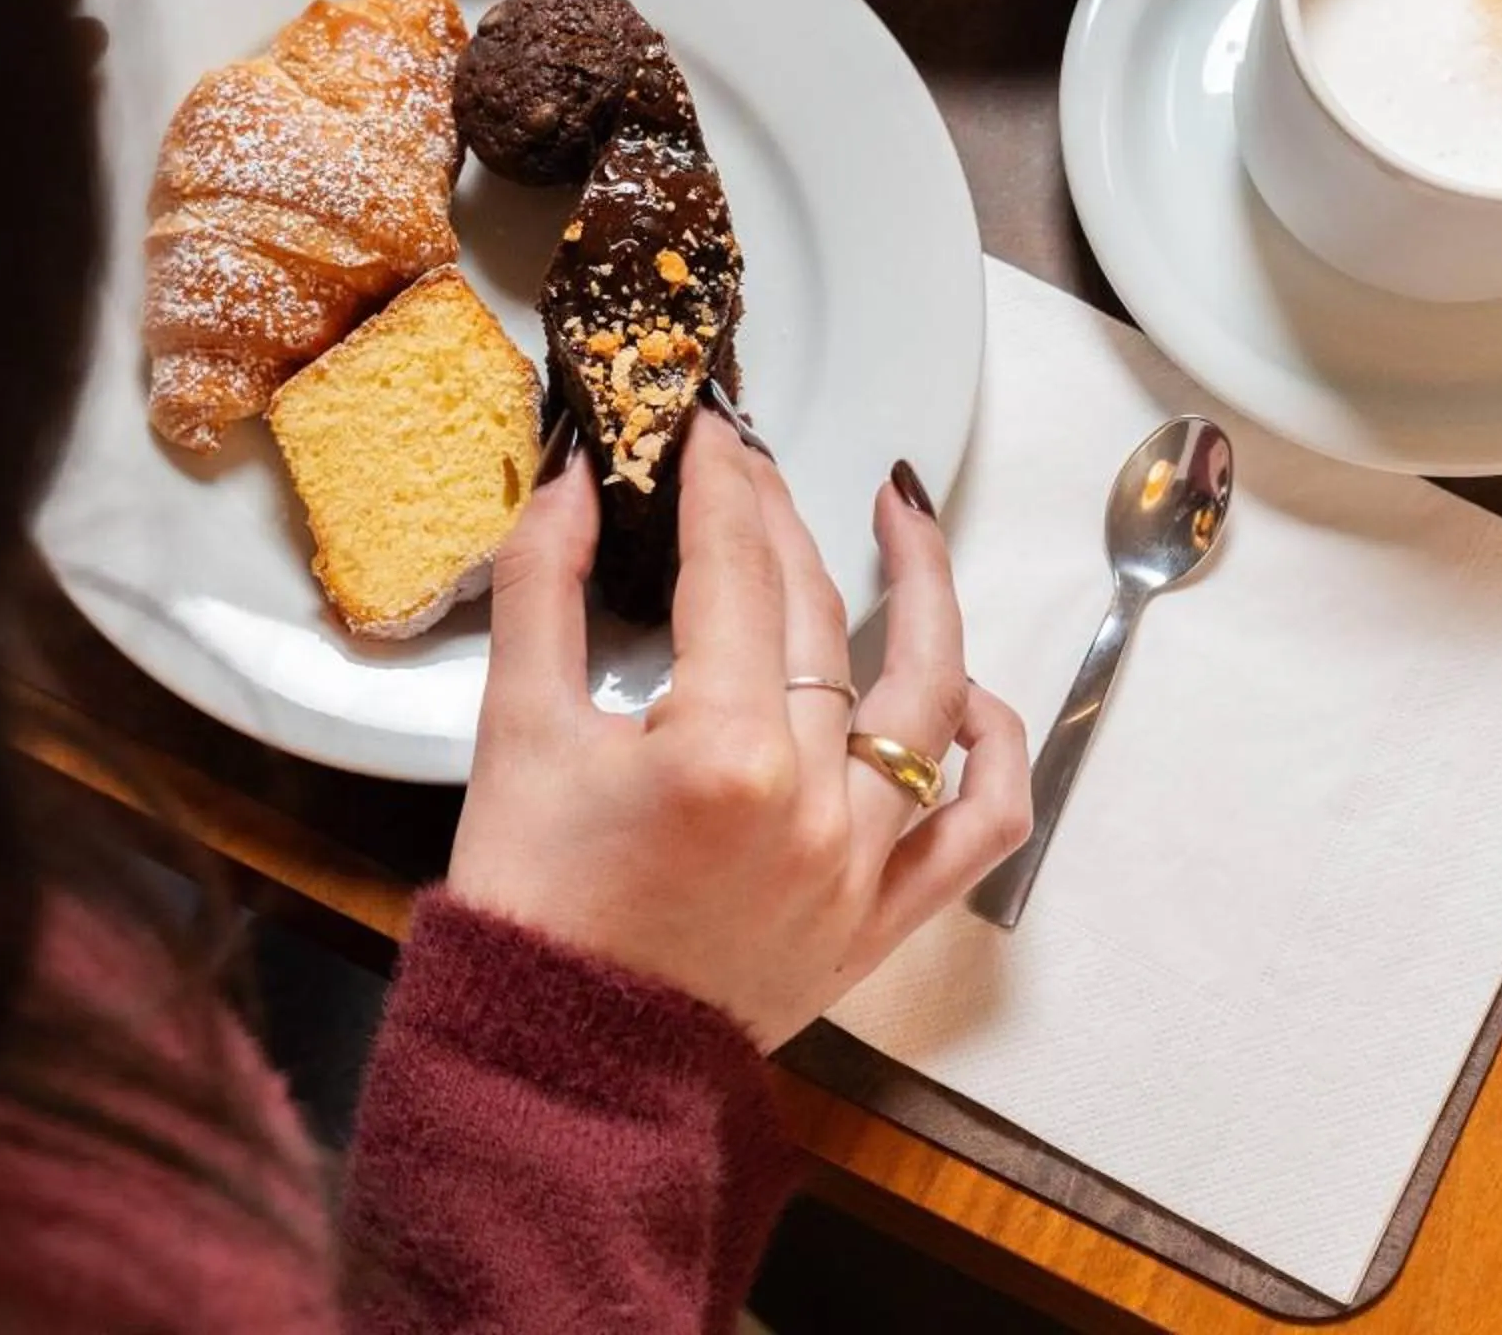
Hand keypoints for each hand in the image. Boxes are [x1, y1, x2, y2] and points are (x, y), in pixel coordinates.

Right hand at [447, 412, 1031, 1048]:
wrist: (558, 1072)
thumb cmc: (530, 911)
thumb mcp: (513, 734)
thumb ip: (542, 590)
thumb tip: (572, 480)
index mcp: (720, 750)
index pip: (736, 566)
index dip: (720, 479)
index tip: (705, 428)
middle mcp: (813, 799)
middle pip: (815, 613)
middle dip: (778, 517)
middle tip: (746, 464)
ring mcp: (861, 862)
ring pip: (925, 696)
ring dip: (922, 594)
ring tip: (902, 520)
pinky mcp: (882, 919)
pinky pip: (977, 827)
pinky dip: (989, 753)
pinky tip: (966, 692)